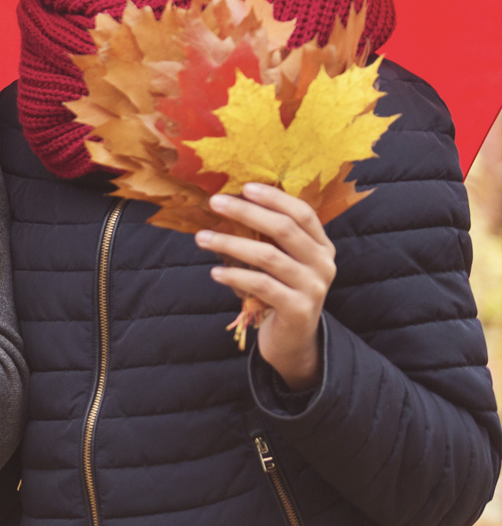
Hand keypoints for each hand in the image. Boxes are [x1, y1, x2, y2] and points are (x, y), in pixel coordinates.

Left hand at [201, 183, 335, 390]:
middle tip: (215, 202)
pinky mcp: (299, 309)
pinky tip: (215, 271)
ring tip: (202, 238)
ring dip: (231, 243)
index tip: (244, 186)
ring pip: (269, 256)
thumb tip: (226, 206)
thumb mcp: (279, 261)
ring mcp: (313, 287)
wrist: (293, 339)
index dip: (275, 198)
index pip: (303, 213)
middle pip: (285, 229)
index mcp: (321, 246)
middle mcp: (323, 263)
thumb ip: (266, 238)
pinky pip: (262, 285)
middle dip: (247, 212)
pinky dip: (235, 275)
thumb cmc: (279, 291)